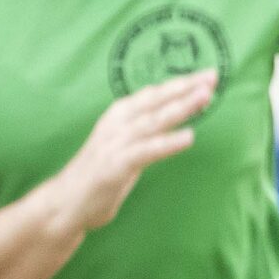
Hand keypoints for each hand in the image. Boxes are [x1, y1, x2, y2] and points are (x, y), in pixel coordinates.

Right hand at [58, 70, 216, 230]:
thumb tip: (176, 120)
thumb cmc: (99, 174)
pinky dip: (168, 143)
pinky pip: (146, 151)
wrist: (65, 203)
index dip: (181, 83)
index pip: (154, 94)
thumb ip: (147, 133)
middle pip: (156, 100)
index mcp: (119, 115)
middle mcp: (117, 123)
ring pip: (154, 121)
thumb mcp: (126, 146)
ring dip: (181, 108)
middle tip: (213, 76)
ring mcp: (115, 143)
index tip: (207, 74)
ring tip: (205, 97)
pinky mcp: (116, 165)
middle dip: (186, 87)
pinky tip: (188, 137)